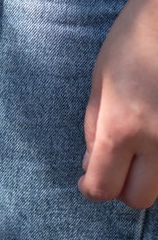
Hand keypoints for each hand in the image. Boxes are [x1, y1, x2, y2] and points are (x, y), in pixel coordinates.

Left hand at [79, 0, 157, 208]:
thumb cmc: (133, 40)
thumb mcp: (99, 80)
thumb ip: (94, 127)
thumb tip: (91, 165)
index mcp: (121, 128)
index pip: (103, 187)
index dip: (92, 186)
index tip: (89, 178)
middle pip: (139, 199)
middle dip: (124, 186)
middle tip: (118, 162)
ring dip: (151, 173)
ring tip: (143, 138)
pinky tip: (157, 128)